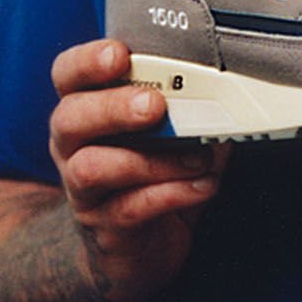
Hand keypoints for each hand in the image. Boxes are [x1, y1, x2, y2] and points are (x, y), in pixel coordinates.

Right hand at [48, 39, 229, 301]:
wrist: (136, 247)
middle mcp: (72, 147)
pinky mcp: (104, 227)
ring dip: (150, 159)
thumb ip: (190, 106)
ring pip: (91, 168)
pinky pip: (129, 208)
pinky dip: (172, 194)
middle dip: (112, 108)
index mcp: (85, 110)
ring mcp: (82, 190)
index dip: (86, 62)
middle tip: (155, 105)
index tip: (120, 54)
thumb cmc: (154, 173)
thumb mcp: (171, 133)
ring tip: (198, 158)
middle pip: (69, 118)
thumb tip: (234, 84)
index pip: (67, 76)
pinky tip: (204, 186)